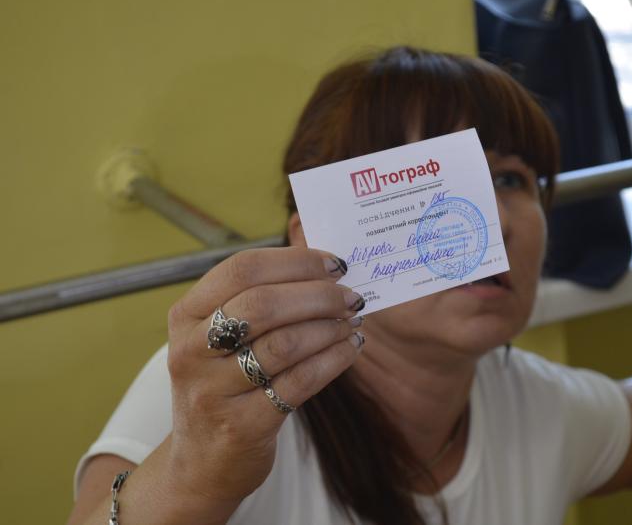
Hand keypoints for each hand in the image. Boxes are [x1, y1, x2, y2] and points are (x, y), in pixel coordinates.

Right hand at [164, 246, 363, 503]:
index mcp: (186, 315)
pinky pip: (299, 382)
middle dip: (318, 295)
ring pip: (284, 344)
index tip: (335, 264)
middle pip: (262, 304)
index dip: (296, 261)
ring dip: (329, 327)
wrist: (201, 463)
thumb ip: (259, 297)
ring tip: (353, 322)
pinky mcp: (241, 426)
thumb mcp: (221, 338)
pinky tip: (350, 349)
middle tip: (351, 297)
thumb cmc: (223, 384)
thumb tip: (322, 261)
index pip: (242, 269)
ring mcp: (212, 391)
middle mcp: (191, 350)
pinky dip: (334, 360)